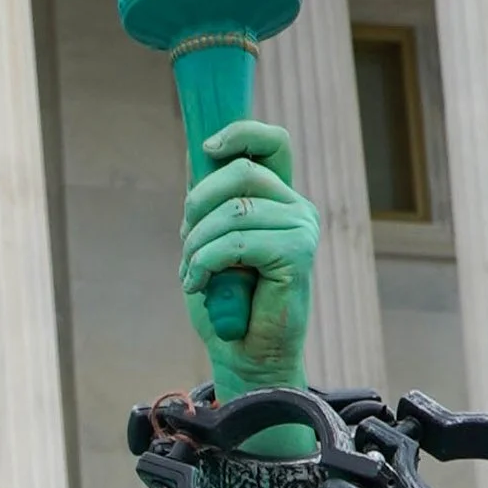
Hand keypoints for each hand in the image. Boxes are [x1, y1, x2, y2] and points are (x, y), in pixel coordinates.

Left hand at [183, 118, 318, 395]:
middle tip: (187, 246)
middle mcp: (296, 208)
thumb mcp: (210, 239)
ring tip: (192, 274)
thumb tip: (199, 150)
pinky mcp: (296, 253)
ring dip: (197, 245)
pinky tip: (200, 284)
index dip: (241, 133)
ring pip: (232, 211)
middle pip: (240, 173)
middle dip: (197, 206)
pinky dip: (205, 263)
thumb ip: (211, 200)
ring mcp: (301, 228)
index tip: (208, 149)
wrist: (244, 354)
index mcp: (280, 199)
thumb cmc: (226, 301)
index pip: (272, 142)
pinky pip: (235, 241)